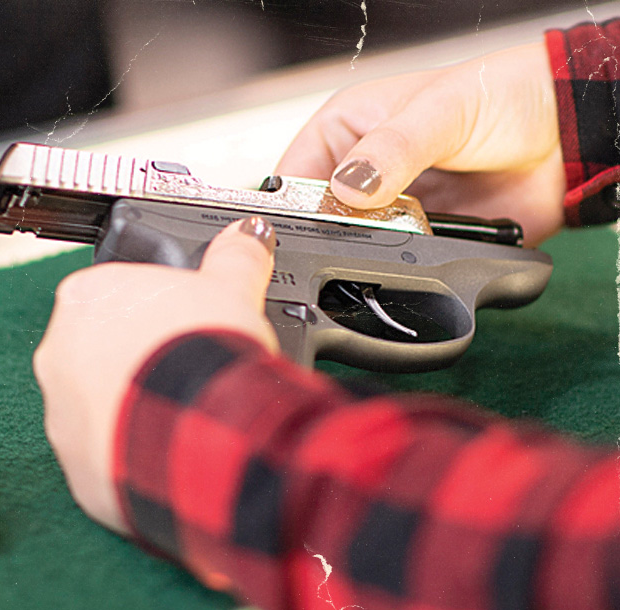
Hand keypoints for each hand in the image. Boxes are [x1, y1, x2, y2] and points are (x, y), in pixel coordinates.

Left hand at [33, 219, 277, 532]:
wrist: (203, 431)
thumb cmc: (206, 355)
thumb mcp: (231, 290)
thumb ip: (235, 257)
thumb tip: (250, 234)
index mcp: (87, 297)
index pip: (114, 295)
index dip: (154, 311)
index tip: (180, 325)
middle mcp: (59, 352)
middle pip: (100, 349)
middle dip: (139, 357)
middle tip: (184, 364)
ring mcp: (62, 410)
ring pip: (100, 402)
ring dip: (132, 403)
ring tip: (182, 404)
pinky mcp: (75, 459)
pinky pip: (103, 449)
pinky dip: (130, 447)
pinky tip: (169, 439)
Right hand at [277, 42, 564, 246]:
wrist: (567, 137)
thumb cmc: (503, 96)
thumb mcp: (439, 111)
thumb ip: (392, 150)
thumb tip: (350, 188)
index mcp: (347, 129)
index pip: (294, 173)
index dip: (291, 203)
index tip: (300, 226)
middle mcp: (362, 171)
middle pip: (320, 217)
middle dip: (329, 232)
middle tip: (352, 234)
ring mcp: (389, 208)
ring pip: (354, 243)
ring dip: (368, 249)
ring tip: (391, 239)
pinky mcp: (418, 238)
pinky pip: (395, 261)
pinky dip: (399, 264)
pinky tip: (411, 255)